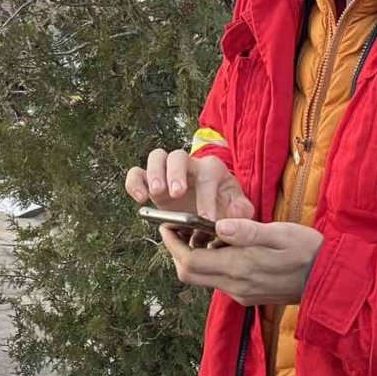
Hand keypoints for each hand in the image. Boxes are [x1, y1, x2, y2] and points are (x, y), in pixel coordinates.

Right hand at [125, 148, 253, 221]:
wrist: (208, 209)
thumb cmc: (223, 205)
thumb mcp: (236, 207)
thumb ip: (241, 209)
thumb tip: (240, 211)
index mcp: (211, 169)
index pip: (208, 176)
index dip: (207, 197)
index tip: (206, 219)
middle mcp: (188, 164)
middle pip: (179, 156)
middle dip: (177, 174)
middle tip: (177, 195)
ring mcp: (166, 170)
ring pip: (156, 157)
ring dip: (154, 174)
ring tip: (155, 194)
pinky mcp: (150, 180)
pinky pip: (137, 173)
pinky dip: (135, 182)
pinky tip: (140, 199)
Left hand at [158, 218, 323, 306]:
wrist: (329, 280)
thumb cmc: (307, 251)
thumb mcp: (280, 233)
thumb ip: (247, 230)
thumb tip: (218, 224)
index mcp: (239, 268)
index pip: (190, 262)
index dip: (173, 244)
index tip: (166, 225)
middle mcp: (235, 286)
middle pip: (190, 274)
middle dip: (178, 251)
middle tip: (178, 227)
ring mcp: (241, 293)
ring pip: (203, 278)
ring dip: (195, 256)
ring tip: (200, 231)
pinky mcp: (247, 295)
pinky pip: (219, 280)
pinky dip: (212, 263)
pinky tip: (222, 245)